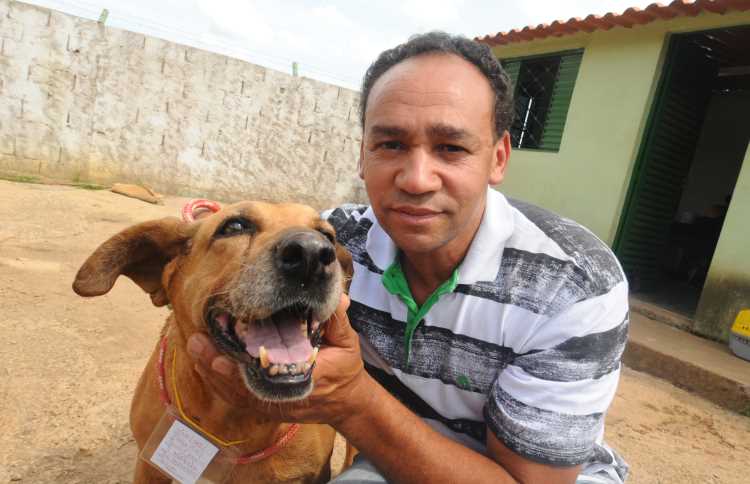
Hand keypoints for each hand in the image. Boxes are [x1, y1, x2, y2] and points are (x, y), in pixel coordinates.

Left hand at [187, 293, 372, 424]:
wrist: (345, 401)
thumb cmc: (345, 369)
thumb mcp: (348, 342)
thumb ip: (337, 319)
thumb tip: (337, 298)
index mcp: (305, 380)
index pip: (268, 377)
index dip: (242, 370)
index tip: (222, 356)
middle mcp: (284, 397)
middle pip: (242, 387)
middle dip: (217, 366)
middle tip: (197, 343)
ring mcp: (272, 404)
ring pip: (234, 393)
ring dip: (211, 372)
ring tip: (194, 347)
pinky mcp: (264, 406)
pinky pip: (235, 397)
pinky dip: (217, 381)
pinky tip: (203, 361)